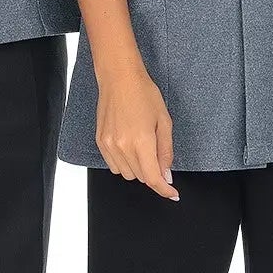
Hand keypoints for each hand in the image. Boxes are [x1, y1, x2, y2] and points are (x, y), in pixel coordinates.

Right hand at [96, 62, 178, 199]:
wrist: (119, 79)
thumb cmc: (143, 94)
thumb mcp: (164, 121)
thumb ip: (166, 151)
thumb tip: (166, 173)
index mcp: (141, 141)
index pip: (153, 178)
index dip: (164, 189)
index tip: (172, 193)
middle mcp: (122, 146)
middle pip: (141, 178)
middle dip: (153, 173)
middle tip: (157, 155)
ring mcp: (109, 145)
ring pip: (126, 174)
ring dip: (138, 169)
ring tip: (142, 146)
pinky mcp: (101, 142)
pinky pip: (114, 165)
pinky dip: (124, 163)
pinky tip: (130, 146)